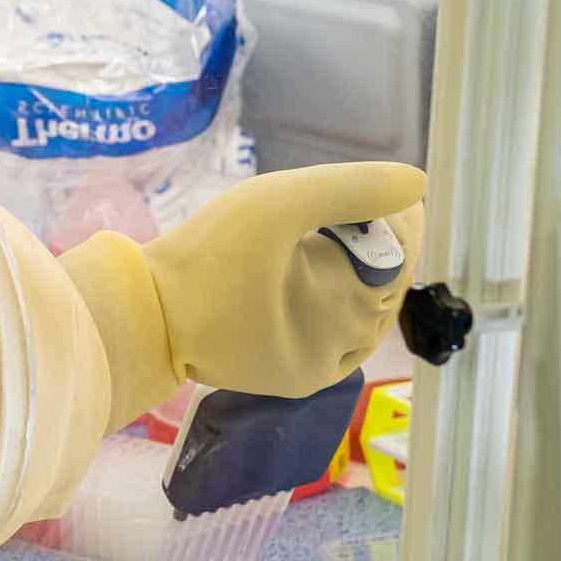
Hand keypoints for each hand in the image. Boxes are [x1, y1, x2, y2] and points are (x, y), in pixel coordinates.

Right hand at [61, 162, 426, 427]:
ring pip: (367, 317)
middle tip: (369, 208)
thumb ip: (347, 188)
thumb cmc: (206, 256)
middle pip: (386, 288)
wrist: (145, 317)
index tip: (393, 192)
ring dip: (365, 277)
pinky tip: (326, 281)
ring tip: (345, 240)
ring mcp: (318, 370)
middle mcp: (341, 351)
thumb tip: (416, 182)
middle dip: (384, 246)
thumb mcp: (273, 203)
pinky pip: (339, 340)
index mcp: (343, 310)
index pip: (400, 259)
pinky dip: (342, 308)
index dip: (402, 221)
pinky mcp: (294, 378)